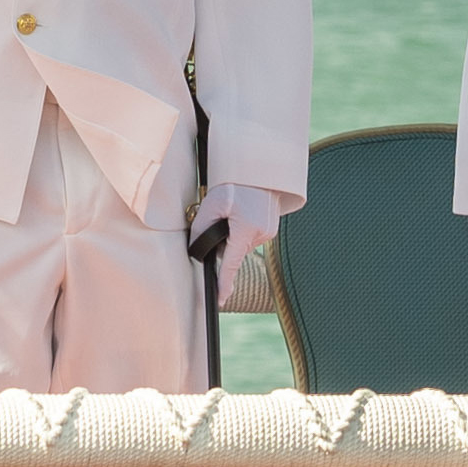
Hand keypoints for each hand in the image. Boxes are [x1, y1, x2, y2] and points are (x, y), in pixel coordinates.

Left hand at [194, 182, 283, 296]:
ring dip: (234, 235)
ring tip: (233, 210)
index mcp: (246, 229)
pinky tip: (242, 212)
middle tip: (221, 218)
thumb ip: (201, 229)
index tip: (221, 299)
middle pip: (235, 252)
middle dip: (225, 244)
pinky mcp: (271, 227)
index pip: (231, 264)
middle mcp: (261, 233)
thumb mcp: (211, 204)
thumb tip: (196, 249)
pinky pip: (251, 236)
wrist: (258, 167)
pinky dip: (243, 230)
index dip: (224, 283)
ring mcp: (268, 231)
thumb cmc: (233, 183)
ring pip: (242, 244)